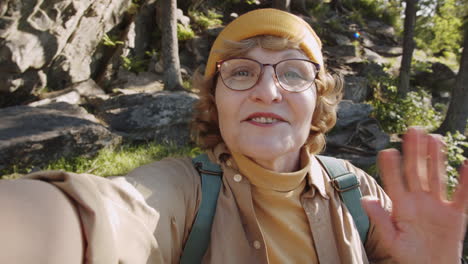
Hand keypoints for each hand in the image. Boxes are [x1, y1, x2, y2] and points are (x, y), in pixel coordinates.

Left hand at [362, 127, 467, 263]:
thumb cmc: (408, 255)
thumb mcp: (392, 240)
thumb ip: (380, 219)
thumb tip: (365, 199)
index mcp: (401, 206)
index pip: (395, 181)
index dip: (391, 167)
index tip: (387, 151)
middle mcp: (419, 201)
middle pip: (416, 172)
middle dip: (415, 152)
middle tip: (412, 130)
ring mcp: (438, 205)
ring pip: (436, 177)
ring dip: (436, 158)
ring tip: (434, 138)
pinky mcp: (455, 214)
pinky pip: (462, 195)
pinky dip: (465, 181)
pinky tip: (466, 164)